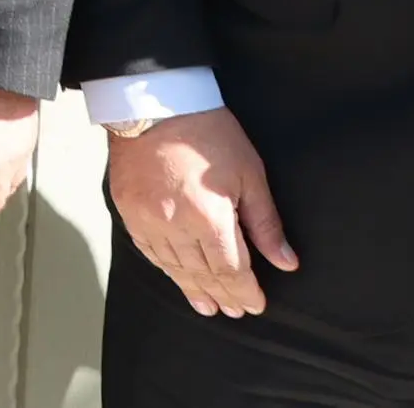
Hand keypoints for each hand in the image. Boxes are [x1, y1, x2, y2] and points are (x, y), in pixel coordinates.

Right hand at [107, 108, 296, 316]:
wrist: (153, 102)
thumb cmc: (207, 132)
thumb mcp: (249, 174)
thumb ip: (265, 223)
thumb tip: (286, 262)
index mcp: (209, 218)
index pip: (231, 270)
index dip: (246, 291)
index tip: (256, 304)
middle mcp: (175, 225)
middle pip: (202, 273)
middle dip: (223, 295)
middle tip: (235, 311)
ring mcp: (146, 219)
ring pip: (173, 267)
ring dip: (193, 289)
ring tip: (208, 306)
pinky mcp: (127, 209)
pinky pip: (147, 250)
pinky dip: (165, 268)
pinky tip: (176, 276)